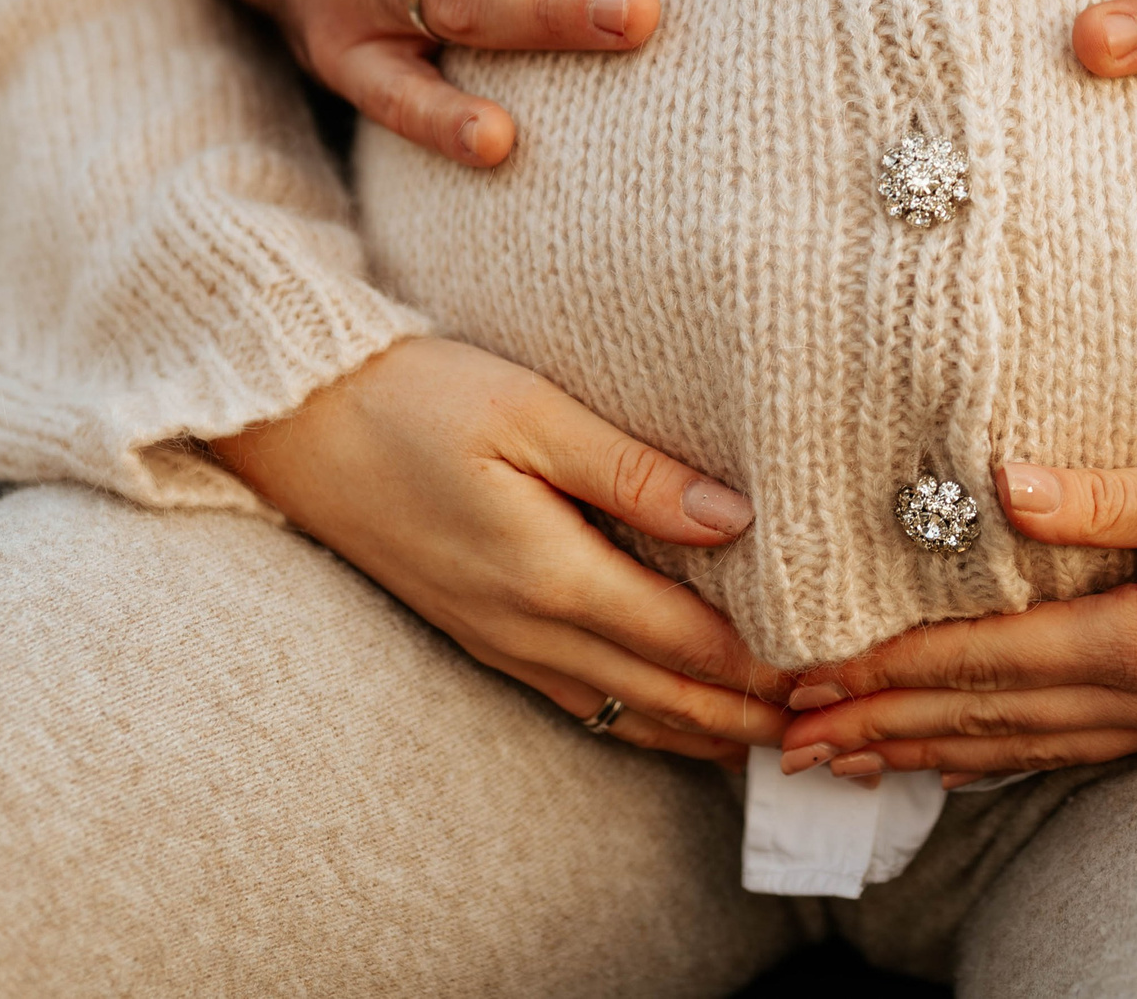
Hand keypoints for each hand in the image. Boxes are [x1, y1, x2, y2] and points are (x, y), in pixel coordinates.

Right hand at [214, 337, 792, 764]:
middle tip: (834, 722)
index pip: (688, 641)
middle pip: (667, 696)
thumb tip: (733, 516)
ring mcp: (501, 640)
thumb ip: (635, 470)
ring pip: (625, 712)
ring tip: (780, 738)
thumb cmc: (413, 397)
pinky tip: (681, 722)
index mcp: (549, 575)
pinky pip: (582, 700)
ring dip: (706, 730)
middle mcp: (528, 627)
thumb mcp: (529, 410)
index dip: (769, 664)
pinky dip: (645, 720)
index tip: (840, 670)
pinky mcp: (484, 634)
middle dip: (753, 715)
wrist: (297, 423)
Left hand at [776, 435, 1136, 782]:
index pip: (984, 662)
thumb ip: (1108, 494)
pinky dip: (1005, 756)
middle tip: (787, 744)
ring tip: (852, 763)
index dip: (887, 673)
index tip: (806, 682)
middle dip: (881, 730)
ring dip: (930, 753)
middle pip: (987, 720)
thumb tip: (998, 486)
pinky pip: (1077, 747)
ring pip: (1025, 746)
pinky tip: (972, 759)